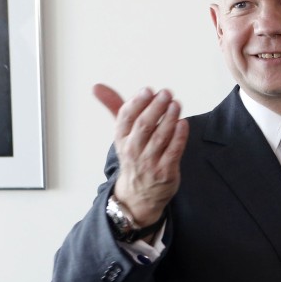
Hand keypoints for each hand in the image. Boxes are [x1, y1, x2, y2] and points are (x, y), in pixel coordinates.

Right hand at [94, 83, 188, 225]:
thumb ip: (116, 108)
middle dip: (155, 108)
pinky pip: (173, 152)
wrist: (139, 195)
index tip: (147, 90)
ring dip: (169, 119)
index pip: (125, 118)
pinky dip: (179, 137)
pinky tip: (183, 123)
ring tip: (176, 104)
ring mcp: (149, 163)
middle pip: (143, 126)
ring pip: (159, 138)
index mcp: (121, 139)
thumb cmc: (134, 156)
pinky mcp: (166, 172)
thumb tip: (97, 86)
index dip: (136, 103)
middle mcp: (133, 151)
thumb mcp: (123, 134)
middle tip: (166, 93)